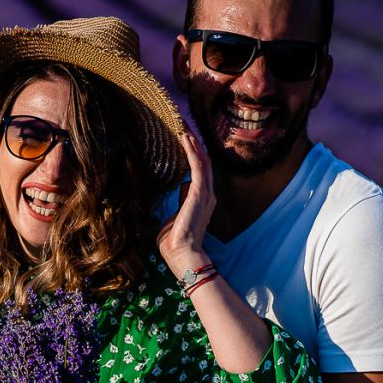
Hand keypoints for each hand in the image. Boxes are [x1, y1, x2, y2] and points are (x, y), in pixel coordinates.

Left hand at [158, 129, 214, 272]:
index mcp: (202, 200)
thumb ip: (180, 202)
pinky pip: (198, 167)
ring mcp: (205, 193)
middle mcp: (207, 194)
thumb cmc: (175, 242)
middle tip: (187, 128)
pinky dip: (193, 152)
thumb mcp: (176, 217)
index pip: (200, 172)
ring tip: (186, 130)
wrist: (182, 254)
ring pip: (202, 162)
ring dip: (195, 145)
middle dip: (195, 145)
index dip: (195, 155)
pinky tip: (187, 140)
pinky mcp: (200, 194)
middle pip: (203, 163)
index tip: (187, 141)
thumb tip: (181, 189)